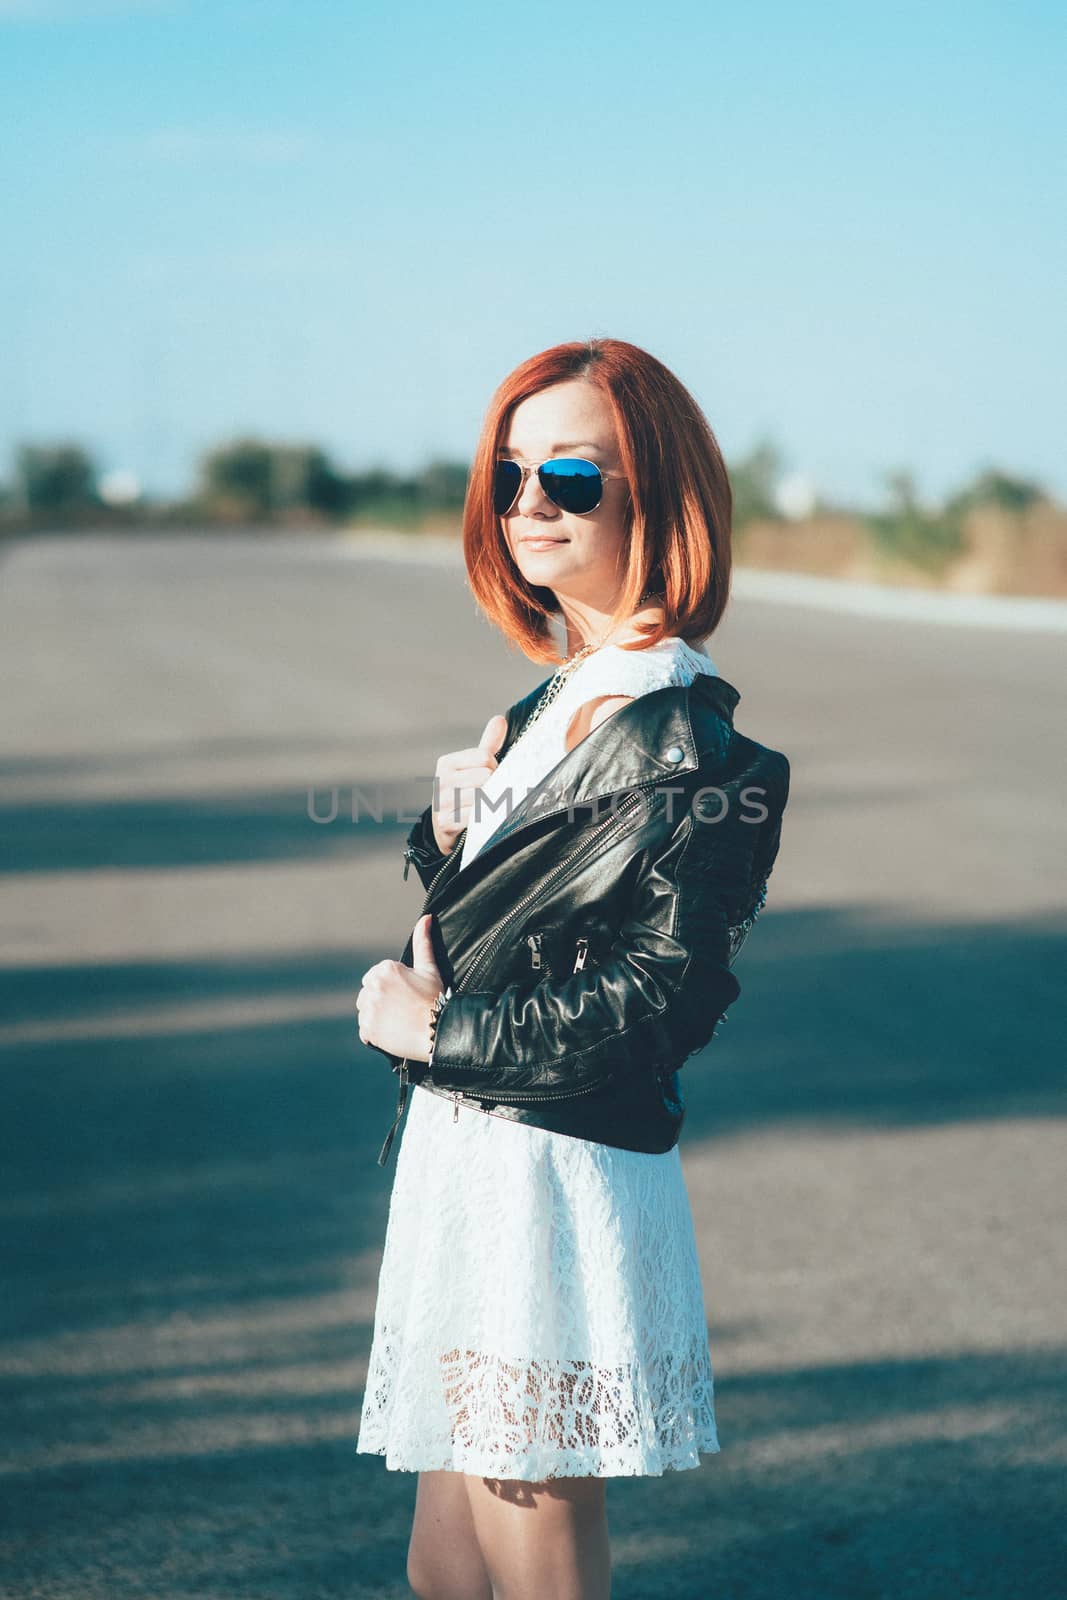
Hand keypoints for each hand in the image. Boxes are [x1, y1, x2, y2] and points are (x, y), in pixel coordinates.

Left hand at [356, 913, 445, 1060]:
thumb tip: (426, 918)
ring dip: (377, 1017)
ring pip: (366, 1011)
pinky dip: (375, 1034)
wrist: (437, 1031)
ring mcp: (368, 1008)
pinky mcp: (367, 1029)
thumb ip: (423, 942)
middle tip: (402, 1010)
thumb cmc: (435, 999)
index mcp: (385, 969)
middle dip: (381, 1001)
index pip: (376, 978)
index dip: (392, 988)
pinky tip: (392, 1032)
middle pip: (368, 994)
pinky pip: (365, 1031)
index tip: (406, 997)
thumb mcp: (429, 968)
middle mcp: (373, 986)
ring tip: (398, 1022)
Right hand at [431, 714, 507, 853]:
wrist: (446, 828)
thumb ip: (488, 745)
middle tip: (491, 795)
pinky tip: (482, 820)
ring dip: (493, 804)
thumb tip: (500, 719)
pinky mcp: (446, 823)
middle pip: (486, 777)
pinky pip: (476, 816)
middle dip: (495, 786)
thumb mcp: (474, 767)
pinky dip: (485, 819)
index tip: (491, 777)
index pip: (485, 757)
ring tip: (488, 807)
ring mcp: (442, 803)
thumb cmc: (465, 792)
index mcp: (447, 763)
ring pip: (483, 796)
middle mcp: (441, 781)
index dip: (496, 768)